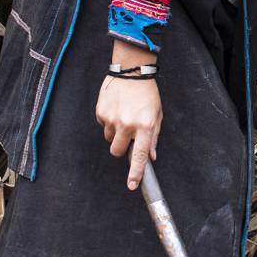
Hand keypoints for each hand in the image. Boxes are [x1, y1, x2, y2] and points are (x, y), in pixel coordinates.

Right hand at [96, 48, 161, 189]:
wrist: (131, 71)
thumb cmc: (147, 94)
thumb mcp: (157, 115)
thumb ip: (152, 138)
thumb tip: (150, 157)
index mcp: (144, 126)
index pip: (139, 156)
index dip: (135, 173)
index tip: (132, 185)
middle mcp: (127, 125)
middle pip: (117, 151)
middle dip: (121, 148)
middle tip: (128, 135)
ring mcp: (112, 119)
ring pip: (109, 139)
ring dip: (115, 134)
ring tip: (123, 116)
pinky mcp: (100, 112)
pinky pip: (102, 126)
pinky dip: (108, 122)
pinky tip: (116, 109)